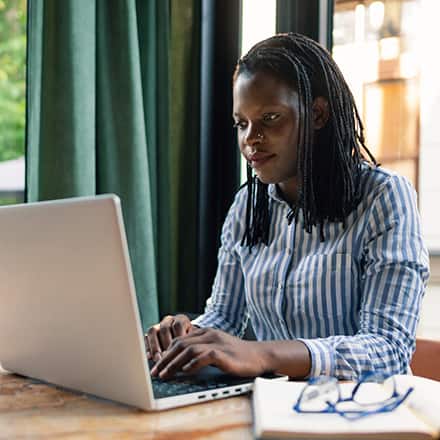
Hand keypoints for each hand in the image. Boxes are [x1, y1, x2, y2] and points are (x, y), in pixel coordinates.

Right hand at [145, 314, 193, 361]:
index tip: (179, 350)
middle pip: (164, 328)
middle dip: (165, 344)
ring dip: (155, 346)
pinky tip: (149, 357)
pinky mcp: (151, 333)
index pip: (178, 325)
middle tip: (166, 356)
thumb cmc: (190, 342)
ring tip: (157, 358)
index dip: (177, 337)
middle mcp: (169, 320)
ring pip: (153, 331)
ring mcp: (158, 325)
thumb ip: (190, 345)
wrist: (185, 341)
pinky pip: (146, 337)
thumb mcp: (193, 341)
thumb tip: (186, 356)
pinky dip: (147, 347)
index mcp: (181, 320)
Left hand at [150, 327, 270, 378]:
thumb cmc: (238, 355)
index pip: (180, 340)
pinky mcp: (223, 353)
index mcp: (206, 332)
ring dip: (173, 363)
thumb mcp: (217, 348)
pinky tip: (185, 371)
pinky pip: (203, 357)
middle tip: (155, 372)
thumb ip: (201, 351)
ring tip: (165, 374)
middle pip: (180, 343)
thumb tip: (182, 363)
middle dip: (165, 358)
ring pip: (188, 349)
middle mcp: (209, 334)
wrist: (260, 355)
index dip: (166, 352)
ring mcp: (216, 342)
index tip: (157, 365)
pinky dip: (192, 364)